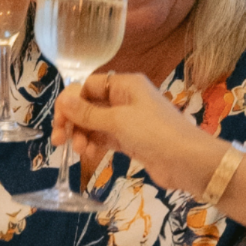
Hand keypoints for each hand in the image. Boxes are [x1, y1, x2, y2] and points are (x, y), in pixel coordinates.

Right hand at [54, 73, 223, 194]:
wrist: (188, 161)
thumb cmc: (154, 132)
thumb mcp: (118, 120)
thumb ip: (88, 113)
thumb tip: (63, 99)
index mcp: (125, 84)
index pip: (88, 85)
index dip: (70, 100)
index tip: (58, 120)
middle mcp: (125, 98)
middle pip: (89, 105)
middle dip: (73, 121)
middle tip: (59, 140)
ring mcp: (128, 120)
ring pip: (95, 124)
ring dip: (83, 135)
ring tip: (79, 151)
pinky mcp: (131, 140)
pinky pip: (105, 138)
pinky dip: (94, 144)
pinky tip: (88, 155)